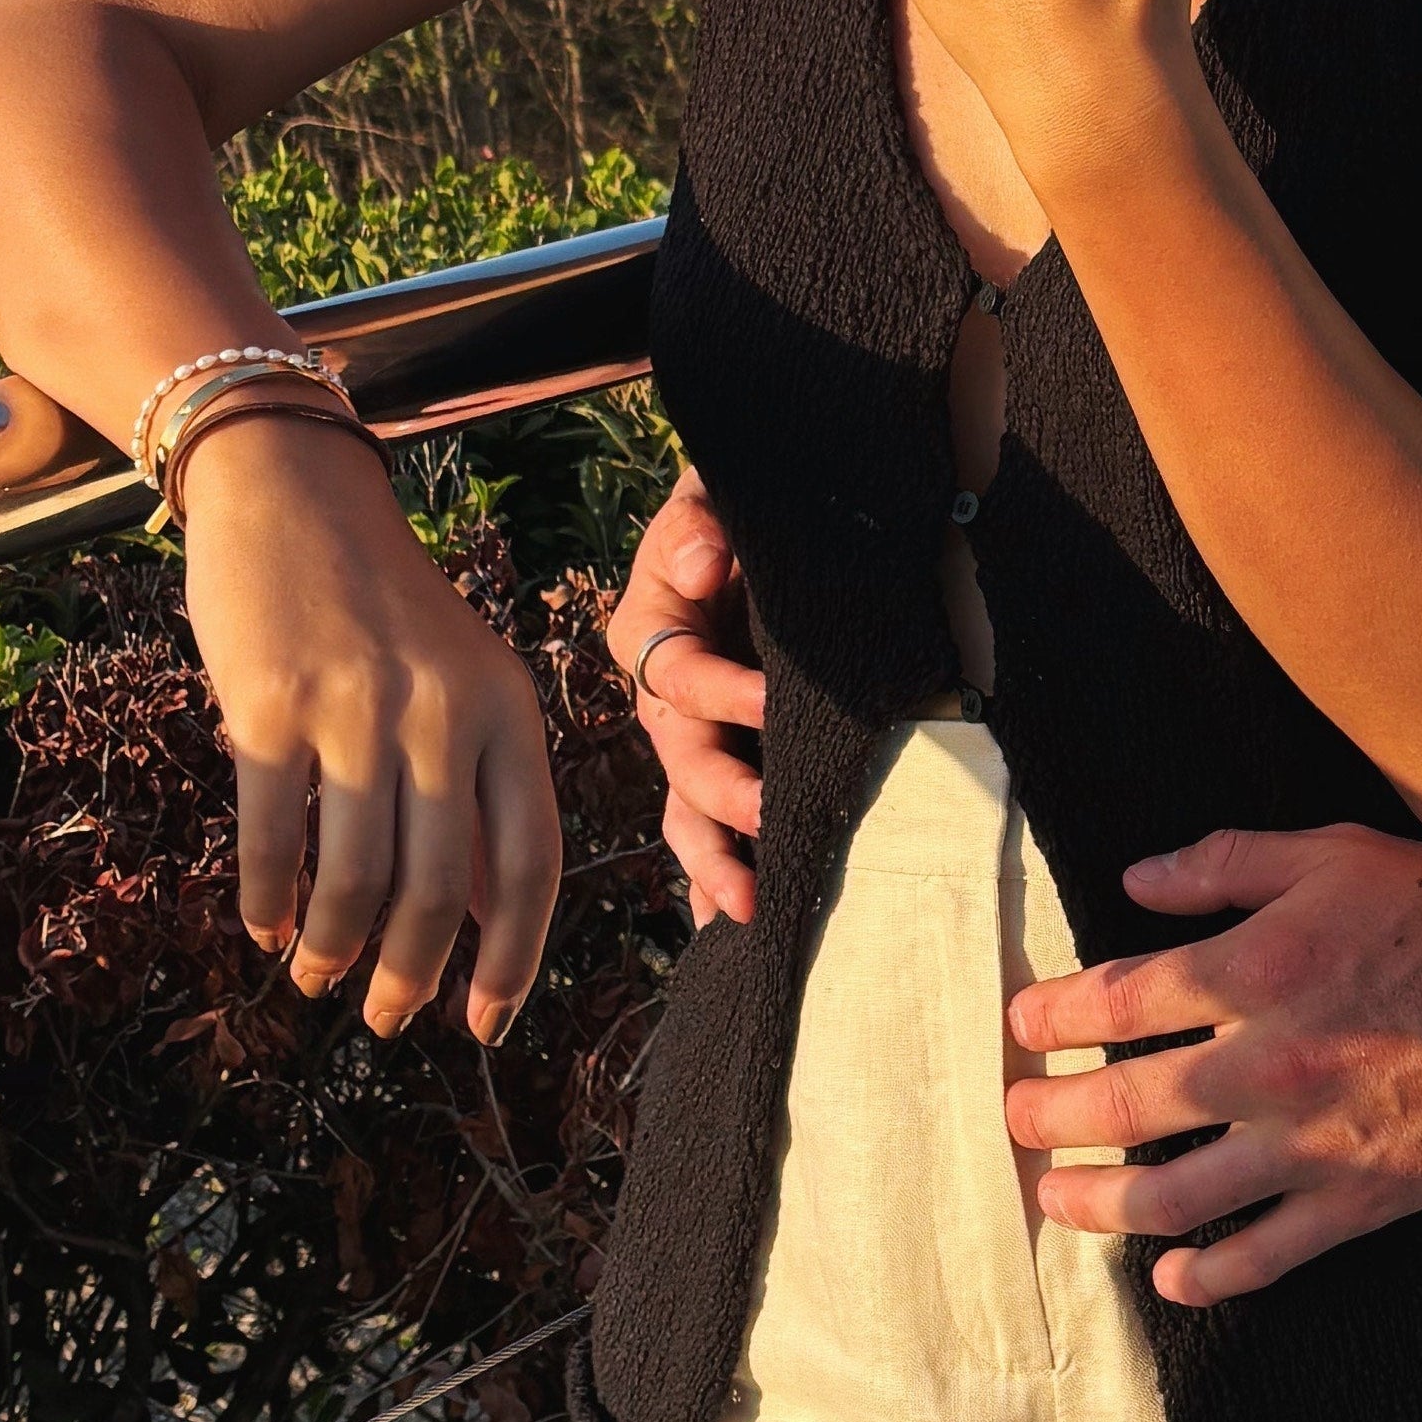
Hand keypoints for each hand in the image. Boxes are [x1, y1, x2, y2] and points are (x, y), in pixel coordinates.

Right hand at [179, 414, 563, 1041]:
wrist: (294, 496)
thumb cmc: (385, 606)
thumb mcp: (464, 684)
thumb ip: (482, 793)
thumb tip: (491, 921)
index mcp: (508, 709)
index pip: (533, 863)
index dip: (514, 959)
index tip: (485, 1025)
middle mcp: (443, 712)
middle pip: (440, 891)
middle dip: (412, 978)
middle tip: (387, 1018)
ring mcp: (357, 708)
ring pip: (354, 878)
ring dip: (332, 950)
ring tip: (316, 976)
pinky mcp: (271, 706)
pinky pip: (274, 837)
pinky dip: (269, 902)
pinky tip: (266, 928)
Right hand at [604, 466, 769, 925]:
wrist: (755, 520)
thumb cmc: (733, 510)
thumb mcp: (711, 498)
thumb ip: (699, 524)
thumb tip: (701, 565)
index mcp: (649, 630)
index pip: (679, 671)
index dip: (722, 690)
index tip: (771, 702)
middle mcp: (659, 696)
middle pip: (681, 755)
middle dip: (723, 793)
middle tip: (770, 815)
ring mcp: (684, 738)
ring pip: (685, 810)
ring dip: (713, 859)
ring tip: (747, 906)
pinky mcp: (714, 763)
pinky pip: (702, 829)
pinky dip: (714, 876)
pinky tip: (732, 923)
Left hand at [998, 825, 1421, 1301]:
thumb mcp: (1333, 852)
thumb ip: (1227, 862)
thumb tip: (1136, 880)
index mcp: (1253, 971)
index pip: (1116, 1002)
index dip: (1054, 1015)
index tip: (1025, 1024)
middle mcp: (1265, 1066)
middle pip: (1120, 1108)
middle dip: (1049, 1117)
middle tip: (1015, 1119)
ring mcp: (1310, 1145)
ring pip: (1172, 1197)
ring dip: (1098, 1204)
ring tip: (1058, 1200)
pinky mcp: (1359, 1200)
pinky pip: (1265, 1255)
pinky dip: (1209, 1274)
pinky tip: (1172, 1276)